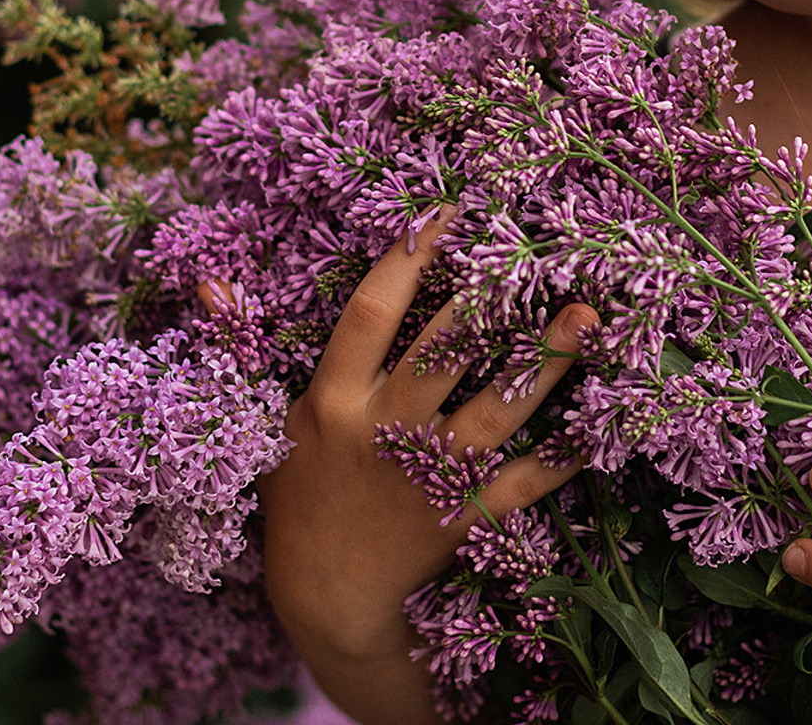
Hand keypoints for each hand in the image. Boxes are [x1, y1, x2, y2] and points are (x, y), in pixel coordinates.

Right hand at [246, 212, 596, 720]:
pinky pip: (524, 480)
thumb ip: (244, 348)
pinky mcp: (465, 516)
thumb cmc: (299, 499)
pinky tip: (601, 420)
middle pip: (443, 352)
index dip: (407, 260)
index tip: (446, 211)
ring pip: (495, 409)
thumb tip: (210, 276)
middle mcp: (384, 432)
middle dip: (490, 301)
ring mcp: (429, 476)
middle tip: (537, 253)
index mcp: (333, 403)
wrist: (327, 600)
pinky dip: (564, 454)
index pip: (370, 314)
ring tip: (586, 317)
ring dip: (543, 361)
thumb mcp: (263, 424)